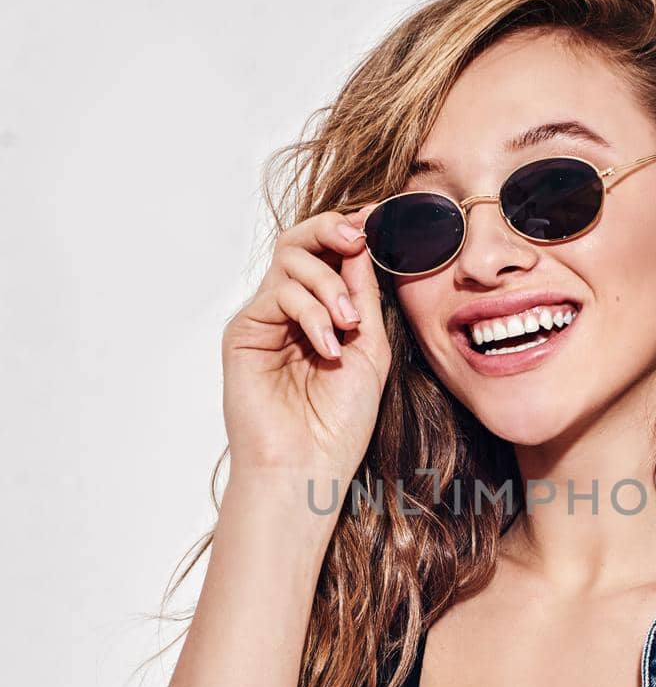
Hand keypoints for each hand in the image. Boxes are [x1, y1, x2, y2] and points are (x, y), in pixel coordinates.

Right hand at [221, 205, 391, 481]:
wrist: (309, 466)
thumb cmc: (341, 421)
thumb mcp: (370, 347)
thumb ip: (364, 295)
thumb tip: (363, 241)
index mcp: (322, 313)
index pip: (330, 255)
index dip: (352, 231)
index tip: (381, 220)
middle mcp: (290, 311)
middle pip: (301, 241)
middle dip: (332, 230)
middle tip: (358, 239)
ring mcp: (265, 319)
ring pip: (291, 259)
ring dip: (329, 284)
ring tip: (348, 324)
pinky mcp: (244, 332)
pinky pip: (278, 293)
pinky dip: (310, 311)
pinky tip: (328, 346)